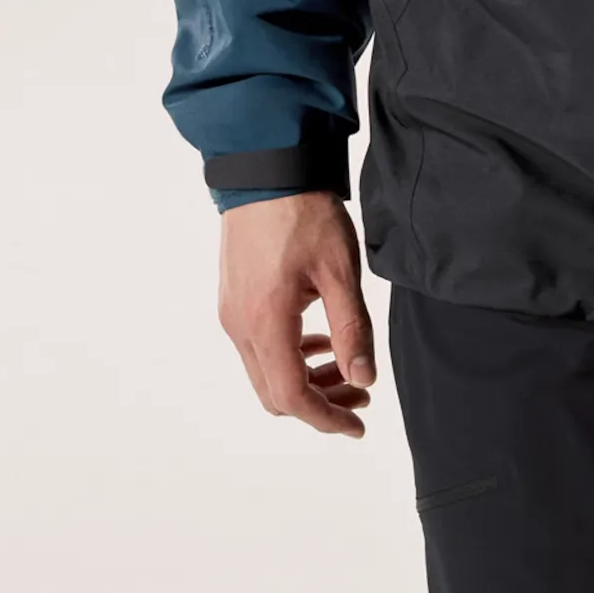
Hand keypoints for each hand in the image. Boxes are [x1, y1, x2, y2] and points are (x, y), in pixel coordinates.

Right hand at [217, 191, 376, 438]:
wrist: (266, 167)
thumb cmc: (304, 212)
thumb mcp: (339, 271)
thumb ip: (352, 329)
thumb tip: (362, 378)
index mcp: (266, 323)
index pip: (292, 397)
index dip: (326, 419)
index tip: (357, 425)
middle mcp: (240, 325)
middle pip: (275, 393)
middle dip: (319, 403)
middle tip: (361, 394)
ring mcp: (232, 312)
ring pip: (265, 371)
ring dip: (305, 379)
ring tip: (346, 367)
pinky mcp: (233, 297)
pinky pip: (258, 346)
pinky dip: (289, 355)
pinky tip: (319, 339)